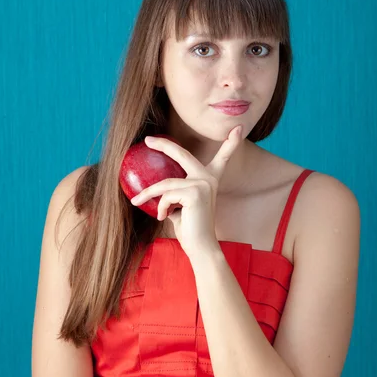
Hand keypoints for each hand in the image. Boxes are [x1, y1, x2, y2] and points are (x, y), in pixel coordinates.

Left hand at [130, 126, 243, 258]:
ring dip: (148, 194)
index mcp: (209, 180)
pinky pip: (166, 194)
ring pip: (165, 183)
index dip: (231, 143)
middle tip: (147, 140)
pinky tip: (162, 217)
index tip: (239, 129)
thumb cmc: (190, 229)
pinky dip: (160, 206)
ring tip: (137, 202)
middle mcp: (208, 178)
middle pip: (181, 154)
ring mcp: (202, 183)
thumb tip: (154, 188)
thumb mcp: (180, 207)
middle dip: (163, 145)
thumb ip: (174, 193)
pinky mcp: (194, 192)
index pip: (222, 157)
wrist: (201, 247)